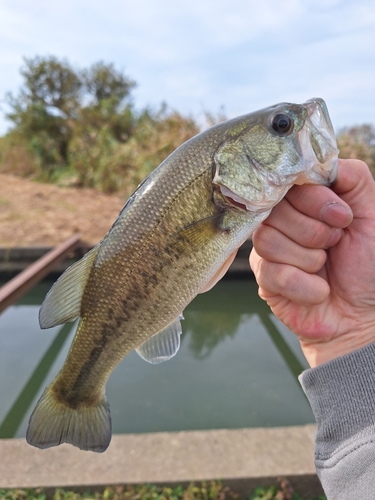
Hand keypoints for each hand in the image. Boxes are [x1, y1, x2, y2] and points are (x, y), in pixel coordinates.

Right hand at [250, 159, 374, 366]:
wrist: (362, 314)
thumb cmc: (368, 264)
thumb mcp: (371, 213)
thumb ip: (352, 178)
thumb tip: (322, 162)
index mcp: (304, 202)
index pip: (288, 183)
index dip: (314, 200)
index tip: (342, 218)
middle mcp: (282, 221)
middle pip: (276, 211)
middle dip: (315, 233)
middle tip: (335, 246)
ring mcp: (269, 249)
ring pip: (268, 239)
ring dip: (310, 259)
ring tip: (325, 267)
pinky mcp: (264, 278)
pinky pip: (273, 272)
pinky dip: (306, 285)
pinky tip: (319, 290)